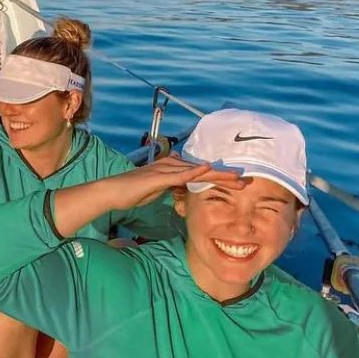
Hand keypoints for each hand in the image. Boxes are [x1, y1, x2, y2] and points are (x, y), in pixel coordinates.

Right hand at [113, 155, 245, 207]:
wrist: (112, 192)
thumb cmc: (132, 192)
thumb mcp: (156, 190)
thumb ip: (170, 186)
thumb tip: (181, 188)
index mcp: (173, 169)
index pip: (201, 174)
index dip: (220, 178)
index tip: (237, 183)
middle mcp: (172, 165)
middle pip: (204, 170)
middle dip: (225, 175)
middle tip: (246, 180)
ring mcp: (165, 169)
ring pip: (197, 171)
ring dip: (218, 174)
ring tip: (237, 177)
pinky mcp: (158, 177)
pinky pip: (180, 175)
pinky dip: (195, 172)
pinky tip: (208, 169)